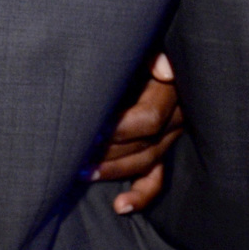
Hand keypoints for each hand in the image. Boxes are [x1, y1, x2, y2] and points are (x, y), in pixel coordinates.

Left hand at [86, 53, 183, 213]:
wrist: (166, 53)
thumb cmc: (143, 43)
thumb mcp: (148, 42)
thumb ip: (152, 54)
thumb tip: (163, 68)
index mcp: (169, 90)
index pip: (147, 119)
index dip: (119, 128)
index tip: (90, 128)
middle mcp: (174, 117)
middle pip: (144, 144)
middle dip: (108, 151)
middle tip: (73, 153)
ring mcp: (171, 136)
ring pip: (146, 161)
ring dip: (115, 170)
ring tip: (83, 172)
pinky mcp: (164, 148)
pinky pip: (157, 178)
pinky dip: (141, 195)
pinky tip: (120, 206)